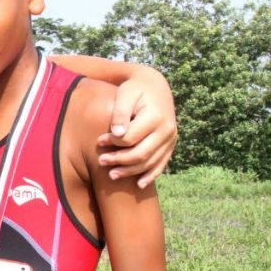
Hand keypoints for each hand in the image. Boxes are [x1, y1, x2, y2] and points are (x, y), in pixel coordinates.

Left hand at [97, 67, 176, 188]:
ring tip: (111, 175)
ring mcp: (171, 138)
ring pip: (150, 162)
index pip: (131, 138)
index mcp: (156, 117)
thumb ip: (120, 113)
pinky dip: (151, 175)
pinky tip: (139, 185)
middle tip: (101, 162)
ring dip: (131, 171)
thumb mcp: (125, 95)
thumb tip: (116, 134)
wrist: (154, 85)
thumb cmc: (134, 89)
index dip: (113, 143)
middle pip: (141, 154)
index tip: (99, 141)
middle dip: (119, 160)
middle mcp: (167, 130)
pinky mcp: (171, 143)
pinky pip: (162, 163)